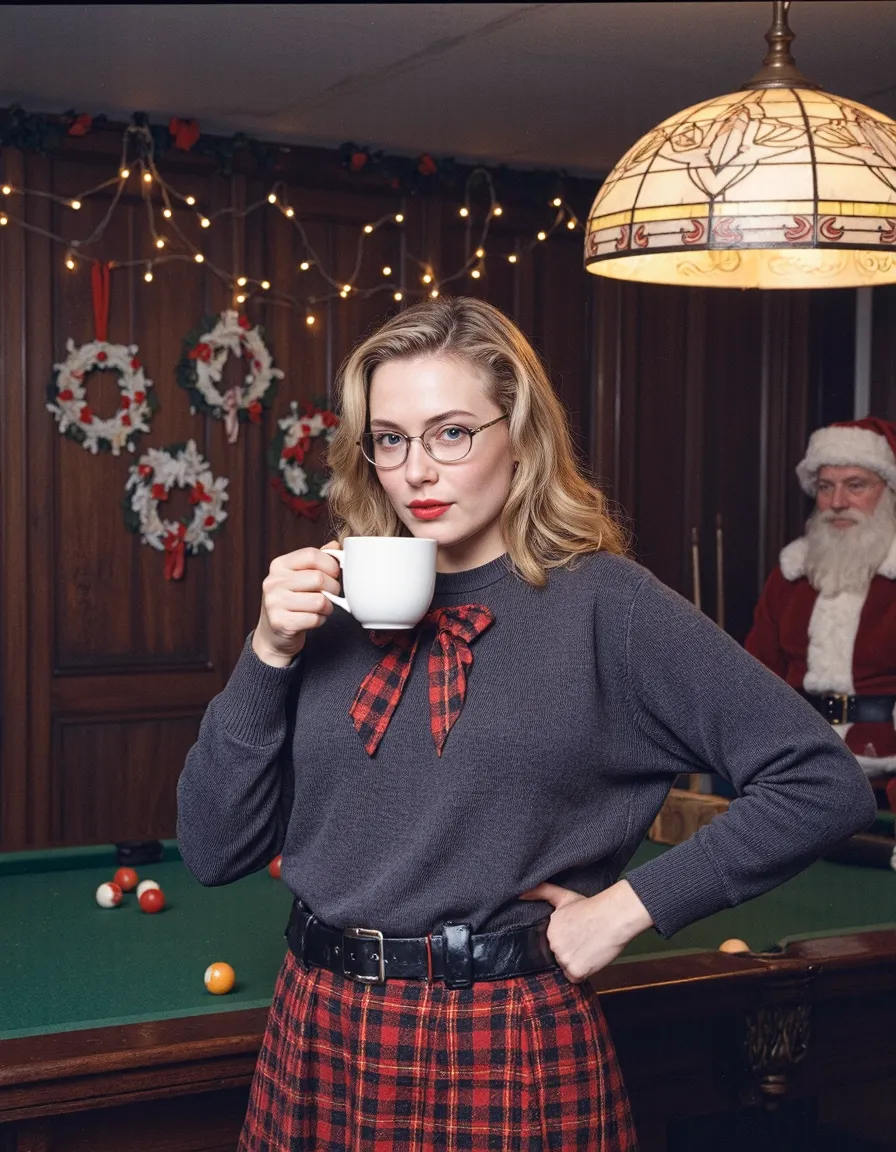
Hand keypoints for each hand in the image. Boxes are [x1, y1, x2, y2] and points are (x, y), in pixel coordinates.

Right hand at [252, 544, 342, 666]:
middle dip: (333, 588)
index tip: (335, 574)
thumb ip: (317, 561)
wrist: (273, 635)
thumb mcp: (299, 577)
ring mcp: (274, 603)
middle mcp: (273, 582)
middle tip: (332, 595)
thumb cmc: (292, 601)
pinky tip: (313, 619)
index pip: (311, 555)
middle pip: (318, 578)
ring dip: (328, 607)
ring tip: (321, 608)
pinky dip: (320, 620)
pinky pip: (315, 619)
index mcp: (279, 565)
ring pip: (320, 601)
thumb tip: (335, 546)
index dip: (330, 564)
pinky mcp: (281, 623)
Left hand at [520, 879, 653, 982]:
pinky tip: (591, 958)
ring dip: (577, 962)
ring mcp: (563, 958)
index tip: (576, 935)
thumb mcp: (563, 895)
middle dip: (571, 952)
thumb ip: (541, 892)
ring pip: (567, 968)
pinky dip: (584, 972)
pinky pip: (575, 978)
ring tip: (589, 947)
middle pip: (559, 956)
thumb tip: (521, 893)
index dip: (566, 941)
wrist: (614, 916)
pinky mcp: (575, 970)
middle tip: (585, 940)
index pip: (553, 944)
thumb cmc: (593, 907)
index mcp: (549, 930)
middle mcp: (553, 944)